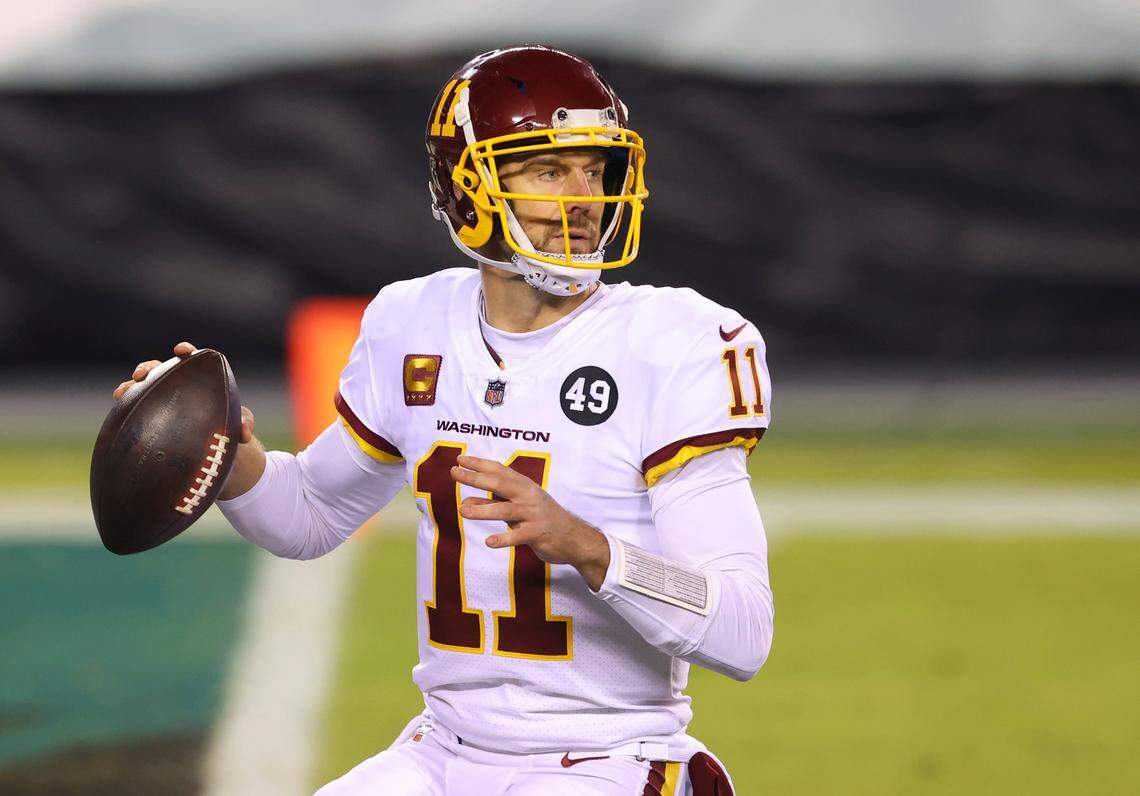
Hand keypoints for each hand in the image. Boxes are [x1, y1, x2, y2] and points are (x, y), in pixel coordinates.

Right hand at [112, 341, 254, 443]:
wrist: (213, 445)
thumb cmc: (228, 426)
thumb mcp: (238, 424)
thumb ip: (245, 423)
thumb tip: (244, 434)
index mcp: (200, 377)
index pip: (192, 358)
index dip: (186, 350)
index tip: (182, 351)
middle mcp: (177, 383)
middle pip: (160, 368)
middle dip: (148, 367)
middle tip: (142, 374)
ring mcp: (161, 397)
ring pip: (143, 386)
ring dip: (131, 386)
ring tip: (122, 392)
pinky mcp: (150, 413)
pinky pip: (135, 406)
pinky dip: (125, 406)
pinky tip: (117, 411)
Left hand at [451, 455, 610, 590]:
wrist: (574, 537)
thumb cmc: (541, 519)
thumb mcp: (517, 508)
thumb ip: (493, 504)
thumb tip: (465, 504)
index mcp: (524, 486)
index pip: (499, 471)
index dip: (479, 464)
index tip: (459, 460)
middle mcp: (528, 496)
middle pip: (499, 484)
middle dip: (476, 478)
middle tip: (454, 473)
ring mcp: (533, 514)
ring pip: (505, 510)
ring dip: (483, 510)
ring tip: (462, 511)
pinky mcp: (537, 533)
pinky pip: (518, 536)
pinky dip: (504, 539)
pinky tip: (489, 542)